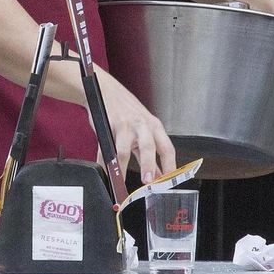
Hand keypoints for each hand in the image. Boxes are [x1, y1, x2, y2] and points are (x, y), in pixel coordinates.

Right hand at [94, 68, 175, 183]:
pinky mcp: (108, 126)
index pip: (167, 148)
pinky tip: (105, 172)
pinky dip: (104, 163)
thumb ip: (152, 153)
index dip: (169, 166)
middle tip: (147, 181)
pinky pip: (105, 149)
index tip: (169, 182)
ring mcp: (125, 126)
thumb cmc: (129, 111)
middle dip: (148, 166)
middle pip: (148, 147)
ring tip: (120, 182)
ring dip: (122, 168)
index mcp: (155, 127)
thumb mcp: (146, 129)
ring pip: (124, 150)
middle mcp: (142, 125)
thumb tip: (160, 175)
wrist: (108, 91)